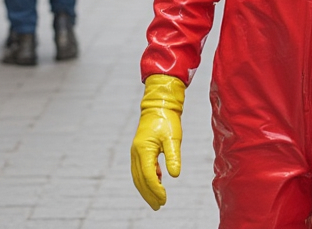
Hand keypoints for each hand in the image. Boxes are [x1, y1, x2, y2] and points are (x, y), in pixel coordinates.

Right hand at [130, 74, 185, 210]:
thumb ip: (173, 156)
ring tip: (156, 200)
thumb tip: (174, 175)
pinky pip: (140, 169)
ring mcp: (136, 152)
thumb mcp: (173, 138)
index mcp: (143, 150)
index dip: (155, 190)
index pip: (148, 176)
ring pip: (138, 176)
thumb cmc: (167, 120)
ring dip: (146, 189)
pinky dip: (148, 178)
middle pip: (140, 179)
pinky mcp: (139, 150)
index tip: (163, 199)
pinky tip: (158, 181)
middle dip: (149, 194)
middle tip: (158, 206)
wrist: (159, 105)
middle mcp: (136, 152)